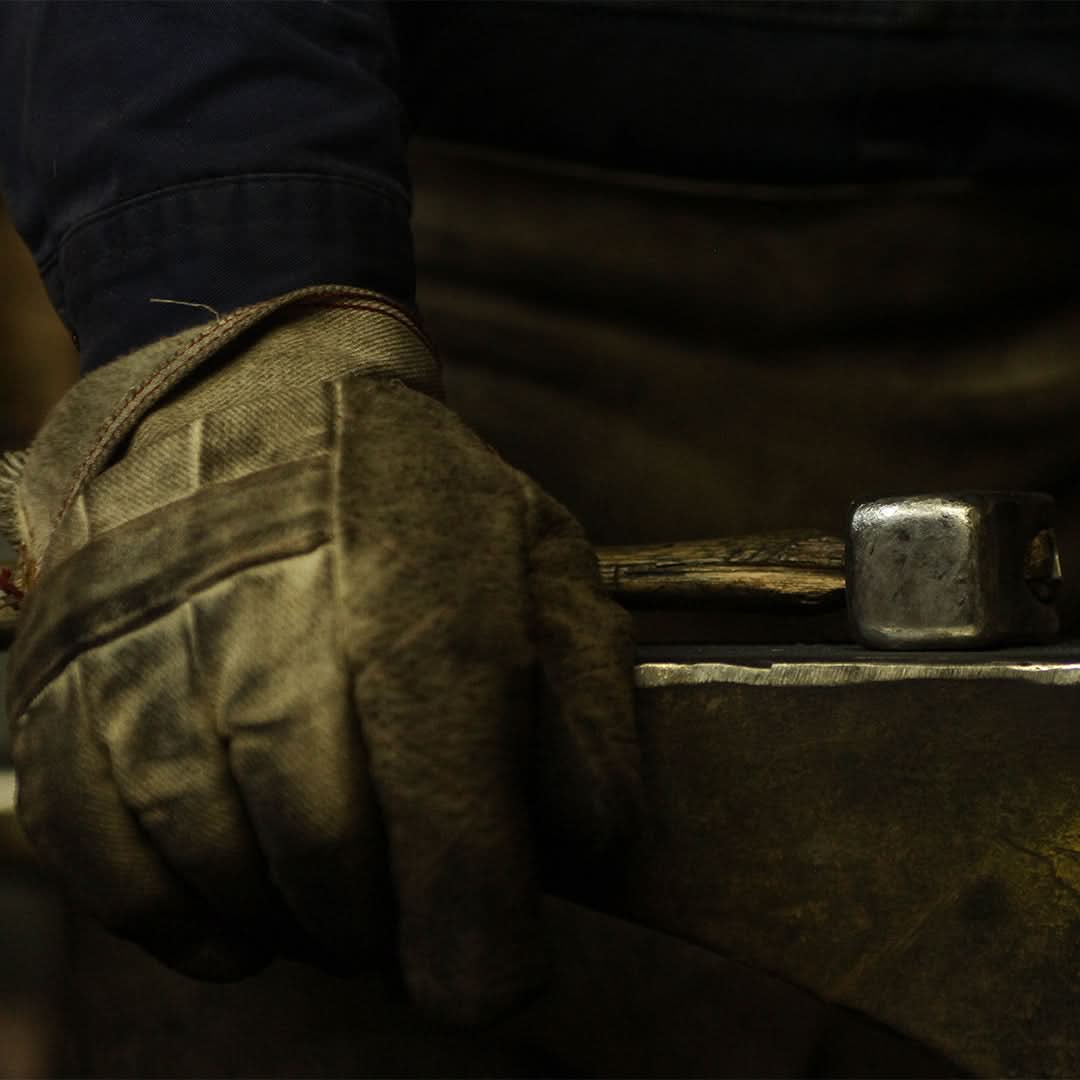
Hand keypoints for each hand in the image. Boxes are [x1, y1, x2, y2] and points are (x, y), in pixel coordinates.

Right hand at [4, 289, 640, 1024]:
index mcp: (417, 618)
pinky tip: (241, 887)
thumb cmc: (415, 496)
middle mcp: (273, 644)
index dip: (481, 948)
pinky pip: (114, 871)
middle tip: (412, 896)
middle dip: (390, 926)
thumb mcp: (544, 567)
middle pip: (336, 877)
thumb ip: (588, 709)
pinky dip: (186, 916)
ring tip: (333, 870)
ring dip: (297, 917)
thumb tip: (591, 847)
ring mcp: (150, 670)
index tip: (492, 973)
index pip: (450, 843)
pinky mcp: (63, 696)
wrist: (251, 401)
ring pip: (228, 883)